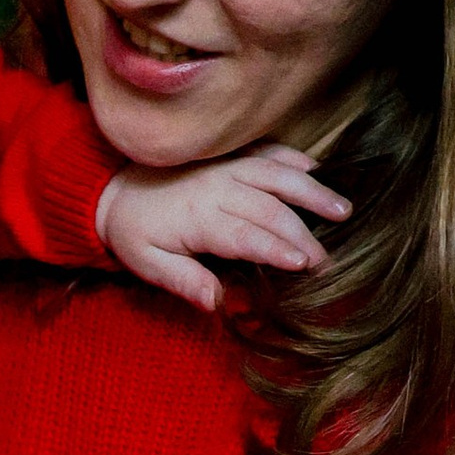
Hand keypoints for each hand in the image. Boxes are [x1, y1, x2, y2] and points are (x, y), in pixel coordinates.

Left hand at [97, 147, 349, 314]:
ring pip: (275, 175)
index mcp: (198, 219)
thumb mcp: (147, 264)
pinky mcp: (228, 154)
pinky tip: (316, 170)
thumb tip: (217, 304)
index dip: (276, 249)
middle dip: (304, 235)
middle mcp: (217, 188)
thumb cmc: (134, 232)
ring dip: (311, 192)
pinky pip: (265, 150)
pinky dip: (292, 158)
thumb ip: (183, 281)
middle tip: (330, 261)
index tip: (305, 264)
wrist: (111, 188)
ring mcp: (225, 166)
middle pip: (269, 210)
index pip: (245, 236)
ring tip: (343, 210)